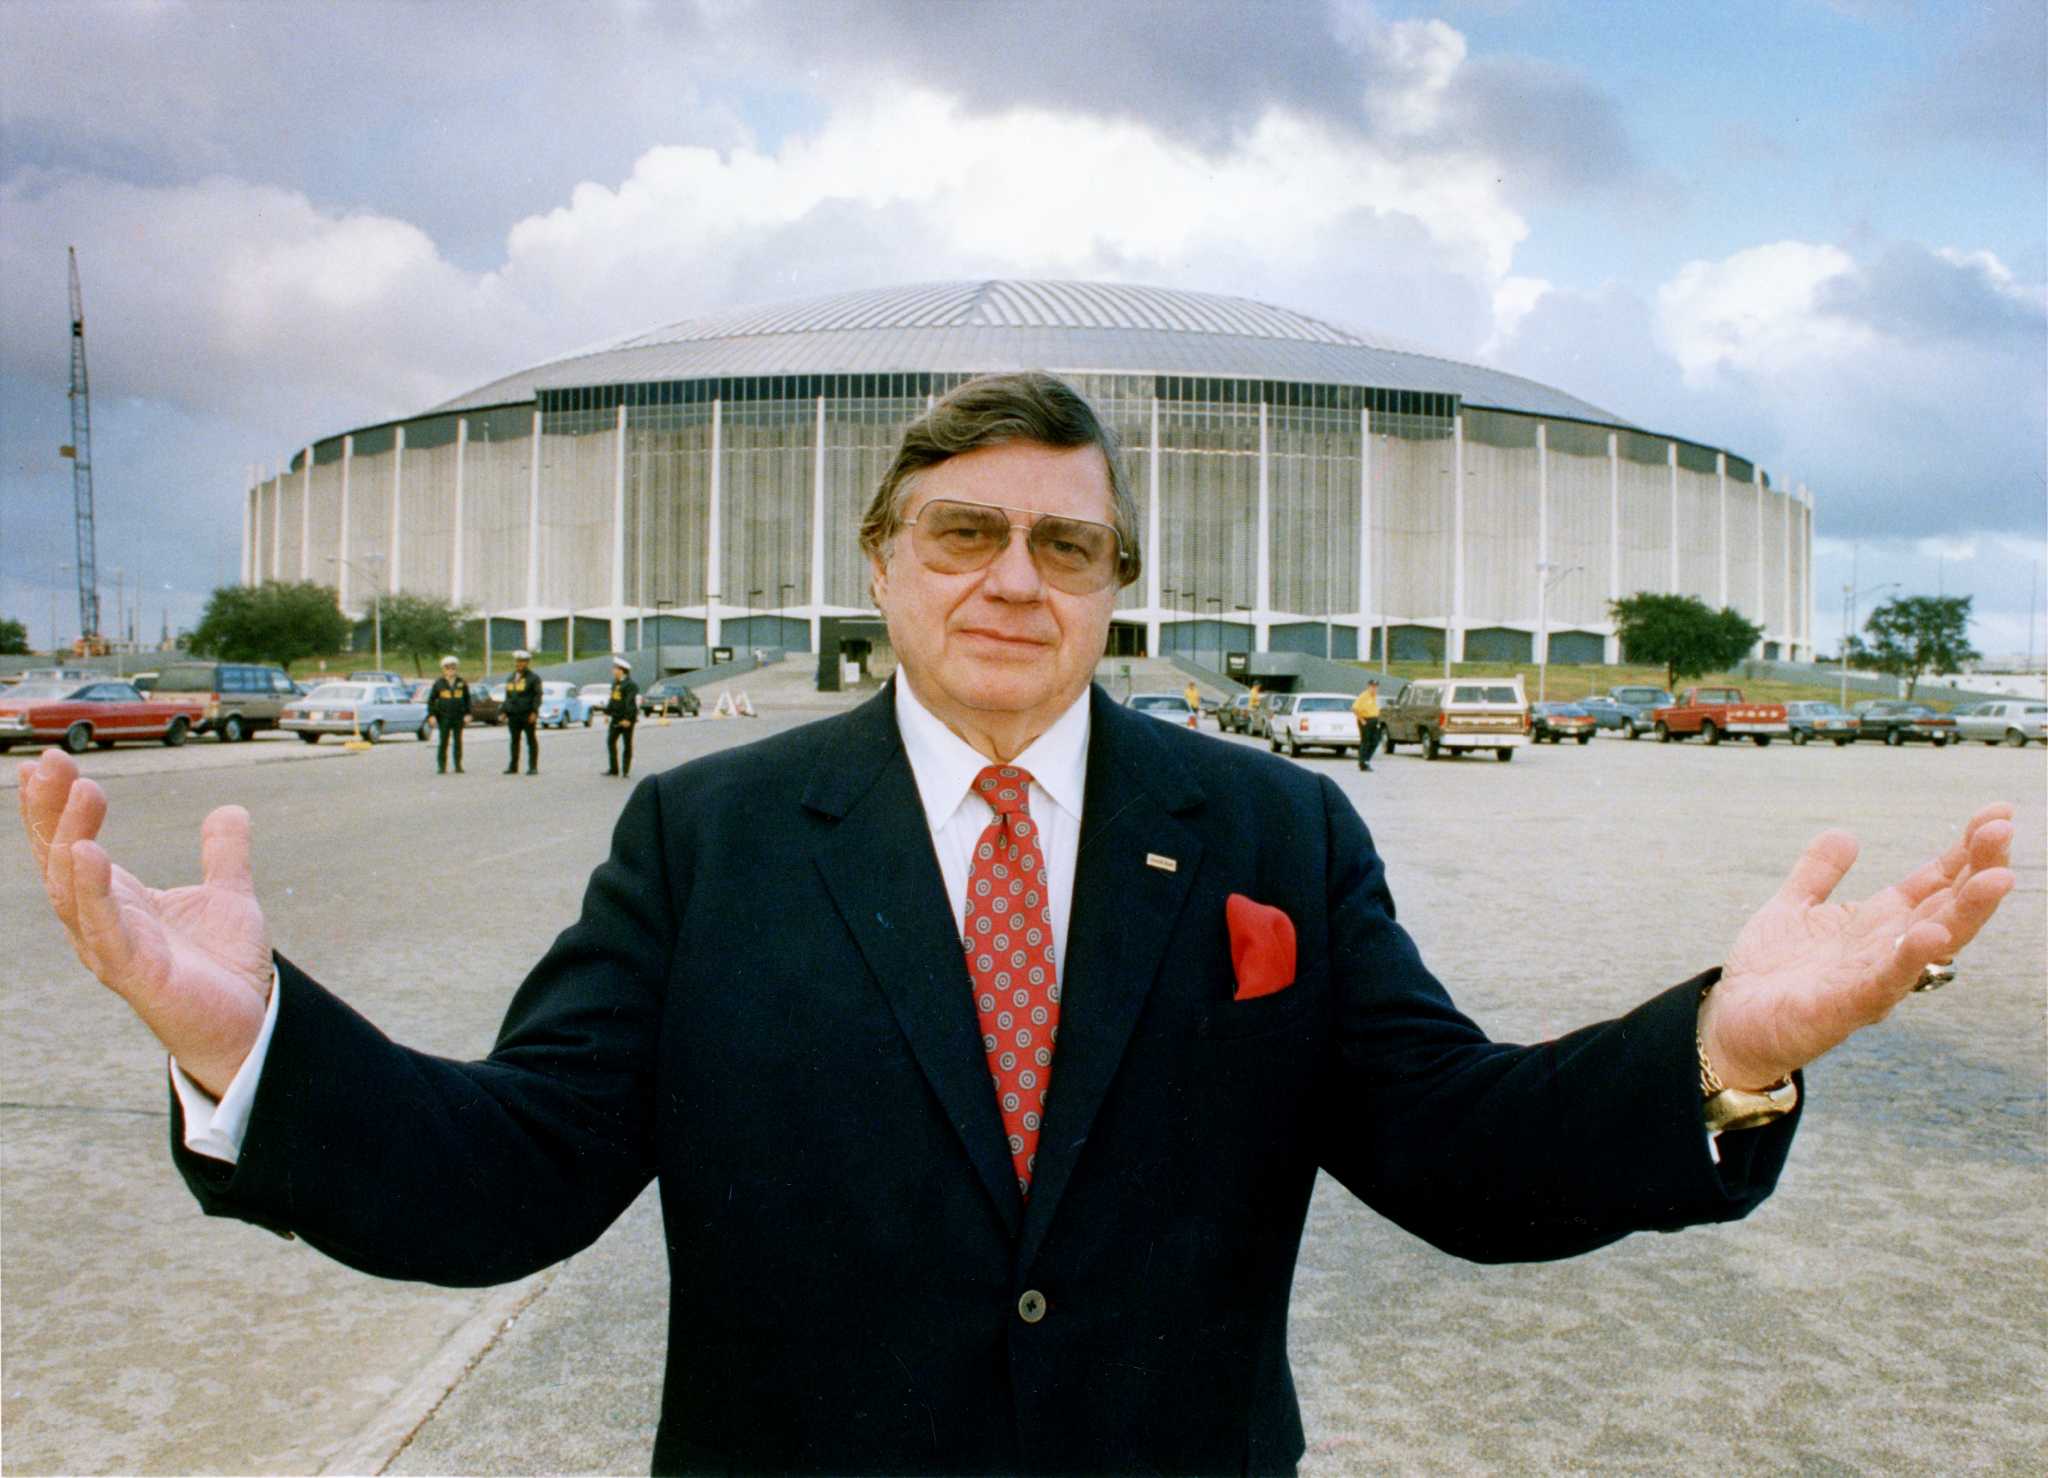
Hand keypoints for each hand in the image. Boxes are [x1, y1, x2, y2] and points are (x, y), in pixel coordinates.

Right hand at [19, 749, 272, 1098]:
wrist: (248, 1023)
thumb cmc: (222, 967)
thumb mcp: (228, 897)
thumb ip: (224, 854)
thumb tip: (230, 810)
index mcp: (117, 900)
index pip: (71, 845)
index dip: (55, 806)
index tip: (50, 761)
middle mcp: (102, 922)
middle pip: (60, 859)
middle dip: (50, 811)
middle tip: (53, 761)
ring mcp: (112, 947)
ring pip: (73, 890)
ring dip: (71, 838)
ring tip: (81, 792)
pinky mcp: (133, 972)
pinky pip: (103, 929)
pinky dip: (92, 892)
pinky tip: (88, 853)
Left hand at [1702, 803, 2016, 1089]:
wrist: (1735, 1022)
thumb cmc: (1771, 971)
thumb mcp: (1792, 907)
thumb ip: (1818, 873)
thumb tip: (1844, 834)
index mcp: (1879, 923)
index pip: (1935, 883)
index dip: (1966, 850)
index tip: (1997, 812)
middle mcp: (1888, 949)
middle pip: (1947, 906)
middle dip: (1980, 869)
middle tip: (2005, 829)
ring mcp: (1873, 978)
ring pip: (1934, 943)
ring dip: (1968, 911)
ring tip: (1998, 877)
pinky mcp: (1846, 1006)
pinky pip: (1886, 982)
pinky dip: (1910, 959)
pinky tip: (1931, 935)